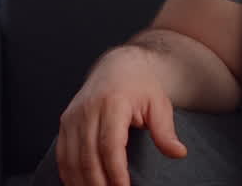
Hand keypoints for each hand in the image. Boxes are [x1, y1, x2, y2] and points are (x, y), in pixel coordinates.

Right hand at [56, 46, 186, 185]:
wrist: (117, 68)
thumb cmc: (140, 87)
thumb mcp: (159, 104)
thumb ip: (165, 131)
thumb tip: (178, 153)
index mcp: (113, 103)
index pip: (110, 145)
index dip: (116, 171)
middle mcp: (88, 109)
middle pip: (88, 156)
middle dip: (99, 183)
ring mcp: (73, 116)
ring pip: (71, 159)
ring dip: (83, 182)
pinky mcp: (65, 122)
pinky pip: (62, 155)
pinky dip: (69, 174)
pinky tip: (81, 185)